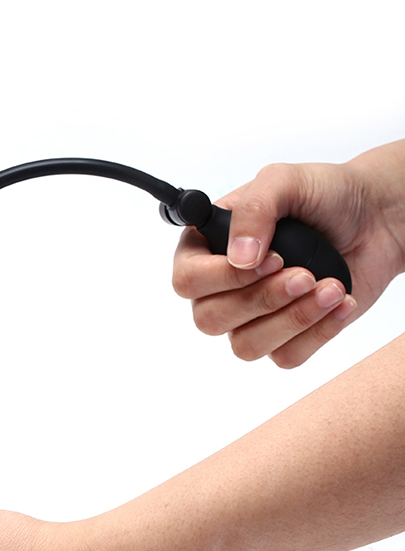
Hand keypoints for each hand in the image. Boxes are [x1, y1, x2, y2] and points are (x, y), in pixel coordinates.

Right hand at [172, 142, 404, 366]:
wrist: (376, 218)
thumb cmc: (324, 195)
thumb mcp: (285, 180)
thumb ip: (254, 209)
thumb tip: (239, 259)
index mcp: (205, 249)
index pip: (187, 281)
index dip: (221, 277)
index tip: (268, 260)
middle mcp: (219, 288)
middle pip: (209, 319)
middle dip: (262, 299)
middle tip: (304, 275)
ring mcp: (249, 318)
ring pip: (245, 346)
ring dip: (292, 319)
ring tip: (329, 287)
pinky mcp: (283, 339)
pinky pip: (285, 357)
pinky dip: (317, 332)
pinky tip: (338, 301)